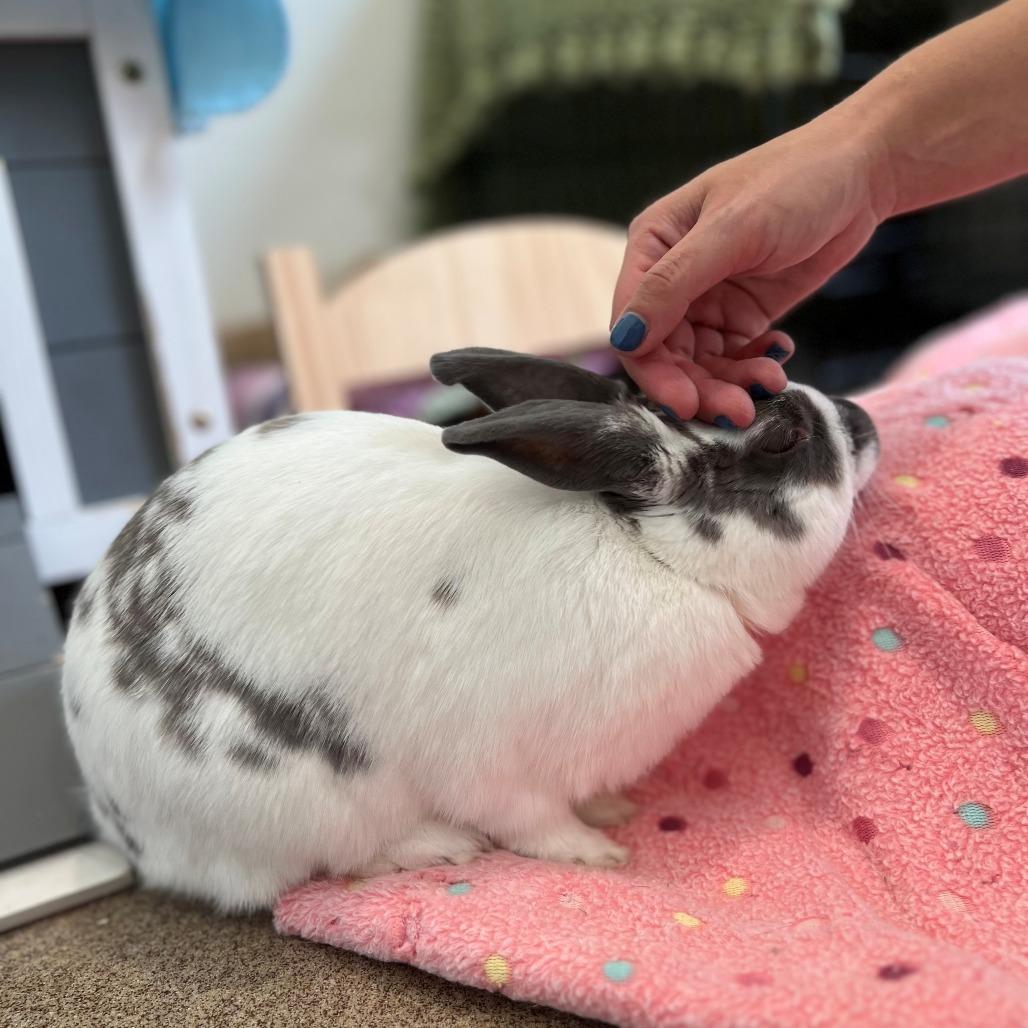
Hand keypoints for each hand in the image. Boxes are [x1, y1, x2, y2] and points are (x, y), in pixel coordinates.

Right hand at [610, 117, 892, 425]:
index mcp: (652, 246)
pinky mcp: (742, 315)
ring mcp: (707, 299)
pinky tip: (779, 357)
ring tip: (770, 384)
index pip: (633, 325)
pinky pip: (733, 359)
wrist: (864, 171)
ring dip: (731, 383)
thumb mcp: (733, 230)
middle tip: (738, 413)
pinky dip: (753, 368)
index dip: (654, 371)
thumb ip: (674, 284)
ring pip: (701, 364)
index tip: (685, 404)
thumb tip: (625, 338)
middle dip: (699, 386)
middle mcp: (671, 278)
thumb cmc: (795, 181)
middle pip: (667, 354)